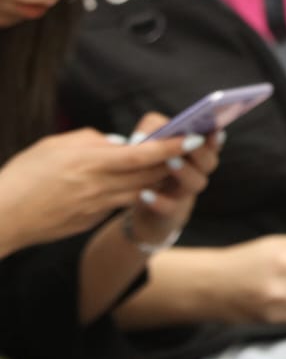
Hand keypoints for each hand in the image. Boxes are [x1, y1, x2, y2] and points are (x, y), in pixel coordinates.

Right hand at [0, 128, 193, 254]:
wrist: (2, 217)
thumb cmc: (23, 174)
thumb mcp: (55, 146)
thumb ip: (90, 140)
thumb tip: (116, 143)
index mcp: (91, 162)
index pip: (143, 153)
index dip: (171, 146)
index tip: (192, 137)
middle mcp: (99, 186)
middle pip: (149, 174)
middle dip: (174, 162)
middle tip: (191, 149)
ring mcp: (97, 207)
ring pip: (140, 191)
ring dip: (158, 179)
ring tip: (171, 166)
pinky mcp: (91, 221)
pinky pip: (120, 204)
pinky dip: (133, 193)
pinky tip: (139, 185)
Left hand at [121, 113, 220, 251]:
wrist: (148, 211)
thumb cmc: (151, 170)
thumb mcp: (152, 147)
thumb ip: (153, 131)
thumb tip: (150, 130)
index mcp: (196, 156)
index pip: (212, 144)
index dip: (215, 138)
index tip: (214, 129)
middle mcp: (196, 173)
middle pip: (208, 163)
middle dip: (200, 151)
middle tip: (189, 140)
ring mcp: (184, 194)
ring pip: (195, 183)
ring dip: (185, 171)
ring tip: (170, 161)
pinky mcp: (169, 213)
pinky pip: (169, 207)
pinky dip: (158, 201)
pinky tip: (145, 194)